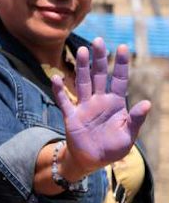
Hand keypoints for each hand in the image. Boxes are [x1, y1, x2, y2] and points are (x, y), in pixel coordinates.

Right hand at [52, 38, 149, 175]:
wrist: (93, 161)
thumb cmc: (113, 148)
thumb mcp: (129, 135)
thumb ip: (136, 119)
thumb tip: (146, 103)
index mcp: (115, 103)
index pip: (118, 79)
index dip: (120, 64)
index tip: (122, 47)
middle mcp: (99, 101)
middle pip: (98, 75)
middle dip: (99, 58)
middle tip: (98, 41)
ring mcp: (84, 107)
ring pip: (82, 83)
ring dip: (82, 68)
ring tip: (82, 51)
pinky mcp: (71, 116)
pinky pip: (63, 101)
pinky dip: (59, 90)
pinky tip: (56, 78)